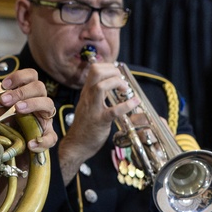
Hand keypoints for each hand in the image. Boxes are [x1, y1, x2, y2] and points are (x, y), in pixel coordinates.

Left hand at [0, 68, 57, 152]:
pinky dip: (42, 140)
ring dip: (32, 104)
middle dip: (21, 91)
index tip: (4, 84)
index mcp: (27, 92)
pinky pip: (51, 137)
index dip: (19, 77)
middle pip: (39, 87)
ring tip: (17, 109)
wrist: (12, 146)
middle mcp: (38, 102)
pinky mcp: (46, 136)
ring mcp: (44, 118)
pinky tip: (30, 143)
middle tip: (4, 100)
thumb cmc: (6, 122)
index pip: (31, 76)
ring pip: (48, 104)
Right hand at [58, 61, 139, 183]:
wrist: (77, 144)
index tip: (118, 74)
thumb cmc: (86, 126)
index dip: (109, 67)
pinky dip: (127, 105)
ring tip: (125, 90)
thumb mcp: (90, 105)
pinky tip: (134, 103)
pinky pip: (113, 111)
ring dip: (117, 84)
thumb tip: (112, 83)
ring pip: (101, 86)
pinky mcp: (100, 121)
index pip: (94, 69)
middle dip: (114, 72)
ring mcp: (93, 109)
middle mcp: (88, 97)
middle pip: (96, 72)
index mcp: (87, 92)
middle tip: (122, 82)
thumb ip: (98, 94)